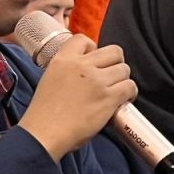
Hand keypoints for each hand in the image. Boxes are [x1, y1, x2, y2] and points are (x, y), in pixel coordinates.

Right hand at [18, 36, 136, 160]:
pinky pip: (130, 86)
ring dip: (123, 81)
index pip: (84, 39)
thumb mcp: (50, 79)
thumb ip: (68, 70)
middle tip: (111, 78)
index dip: (94, 49)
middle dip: (116, 64)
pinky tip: (122, 101)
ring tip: (115, 92)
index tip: (94, 63)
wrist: (43, 134)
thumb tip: (89, 70)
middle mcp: (80, 66)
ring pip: (124, 69)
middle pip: (114, 51)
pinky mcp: (108, 97)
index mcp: (62, 60)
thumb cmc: (45, 114)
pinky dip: (130, 94)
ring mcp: (96, 81)